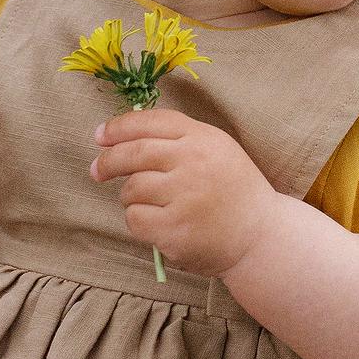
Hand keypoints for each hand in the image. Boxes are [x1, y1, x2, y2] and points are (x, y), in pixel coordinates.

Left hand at [90, 108, 276, 276]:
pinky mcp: (175, 230)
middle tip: (97, 170)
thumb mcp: (215, 150)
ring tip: (151, 203)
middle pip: (133, 153)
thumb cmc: (231, 190)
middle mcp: (194, 163)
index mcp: (203, 139)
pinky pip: (135, 219)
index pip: (150, 122)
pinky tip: (159, 223)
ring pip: (131, 189)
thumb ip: (177, 139)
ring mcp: (185, 197)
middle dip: (108, 161)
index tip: (101, 135)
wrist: (261, 236)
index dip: (119, 127)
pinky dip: (139, 221)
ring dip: (130, 196)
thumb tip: (120, 136)